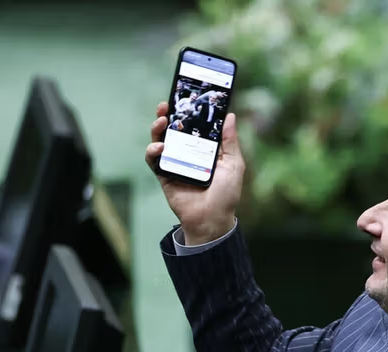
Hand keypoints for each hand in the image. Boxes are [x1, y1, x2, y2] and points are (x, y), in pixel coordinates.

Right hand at [145, 102, 243, 245]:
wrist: (212, 219)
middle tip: (167, 104)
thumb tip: (231, 115)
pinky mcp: (164, 175)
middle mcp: (187, 152)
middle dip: (168, 114)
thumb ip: (230, 140)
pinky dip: (152, 151)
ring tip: (162, 121)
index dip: (188, 110)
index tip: (186, 95)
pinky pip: (153, 160)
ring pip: (160, 140)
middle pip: (173, 128)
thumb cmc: (226, 194)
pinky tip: (159, 148)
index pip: (194, 124)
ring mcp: (174, 162)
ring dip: (157, 128)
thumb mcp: (234, 164)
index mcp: (204, 148)